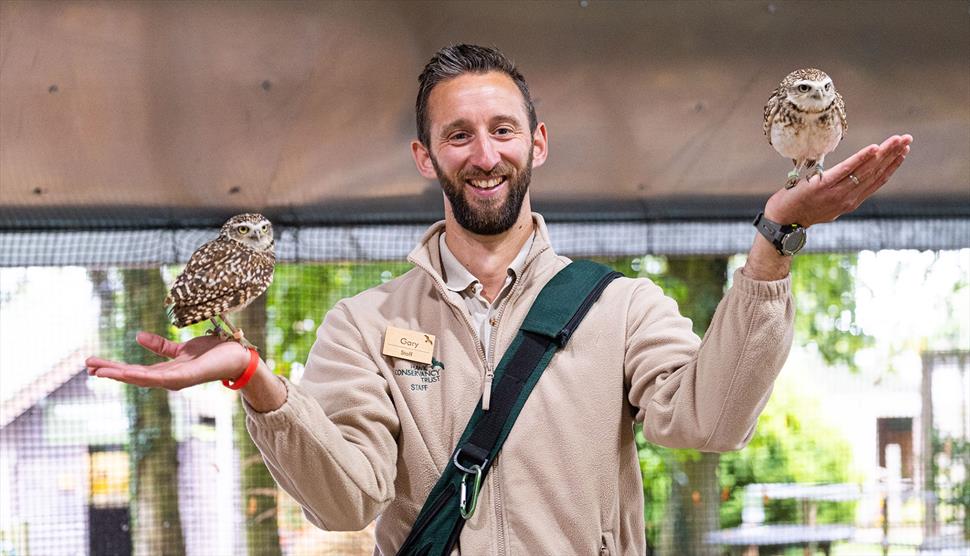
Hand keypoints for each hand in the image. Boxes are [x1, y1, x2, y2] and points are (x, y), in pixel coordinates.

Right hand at [86, 331, 250, 389]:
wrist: (238, 355)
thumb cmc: (213, 353)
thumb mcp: (181, 348)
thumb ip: (161, 346)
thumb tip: (137, 337)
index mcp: (167, 371)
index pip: (135, 371)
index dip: (114, 368)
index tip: (93, 364)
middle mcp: (169, 378)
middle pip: (134, 376)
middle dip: (110, 372)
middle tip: (87, 366)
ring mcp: (177, 379)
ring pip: (143, 378)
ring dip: (121, 375)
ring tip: (99, 371)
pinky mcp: (186, 377)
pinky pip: (161, 376)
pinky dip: (144, 376)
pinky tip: (128, 373)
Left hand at [764, 134, 911, 225]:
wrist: (782, 220)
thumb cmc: (802, 209)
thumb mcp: (828, 205)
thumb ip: (842, 194)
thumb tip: (851, 180)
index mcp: (850, 202)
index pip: (877, 181)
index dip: (892, 166)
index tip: (903, 152)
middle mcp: (848, 198)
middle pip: (876, 173)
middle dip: (894, 155)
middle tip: (907, 139)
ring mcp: (836, 192)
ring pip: (866, 170)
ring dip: (884, 153)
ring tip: (897, 140)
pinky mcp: (823, 186)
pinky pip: (846, 170)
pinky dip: (861, 159)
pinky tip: (873, 148)